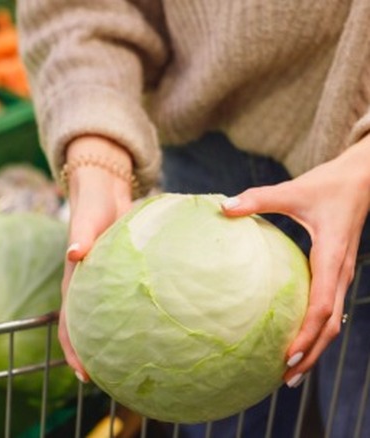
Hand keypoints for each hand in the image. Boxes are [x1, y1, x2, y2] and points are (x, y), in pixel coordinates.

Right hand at [60, 135, 133, 381]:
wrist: (104, 188)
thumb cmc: (92, 203)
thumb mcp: (86, 217)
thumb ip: (80, 232)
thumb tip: (74, 252)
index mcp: (75, 280)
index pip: (69, 322)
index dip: (73, 349)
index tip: (84, 373)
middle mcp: (87, 286)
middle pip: (86, 329)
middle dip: (94, 357)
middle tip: (111, 382)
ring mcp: (103, 283)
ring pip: (105, 320)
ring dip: (112, 342)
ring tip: (132, 365)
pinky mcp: (119, 276)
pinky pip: (124, 304)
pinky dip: (133, 319)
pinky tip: (156, 329)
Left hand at [221, 135, 369, 387]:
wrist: (362, 177)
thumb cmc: (327, 184)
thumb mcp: (293, 189)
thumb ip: (258, 199)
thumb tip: (223, 206)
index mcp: (331, 257)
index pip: (322, 306)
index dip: (307, 333)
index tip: (289, 354)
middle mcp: (340, 271)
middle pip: (330, 325)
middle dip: (311, 354)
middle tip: (285, 378)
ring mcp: (341, 274)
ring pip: (333, 321)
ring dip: (315, 347)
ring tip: (289, 371)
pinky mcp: (336, 272)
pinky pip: (328, 308)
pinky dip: (315, 330)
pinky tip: (295, 341)